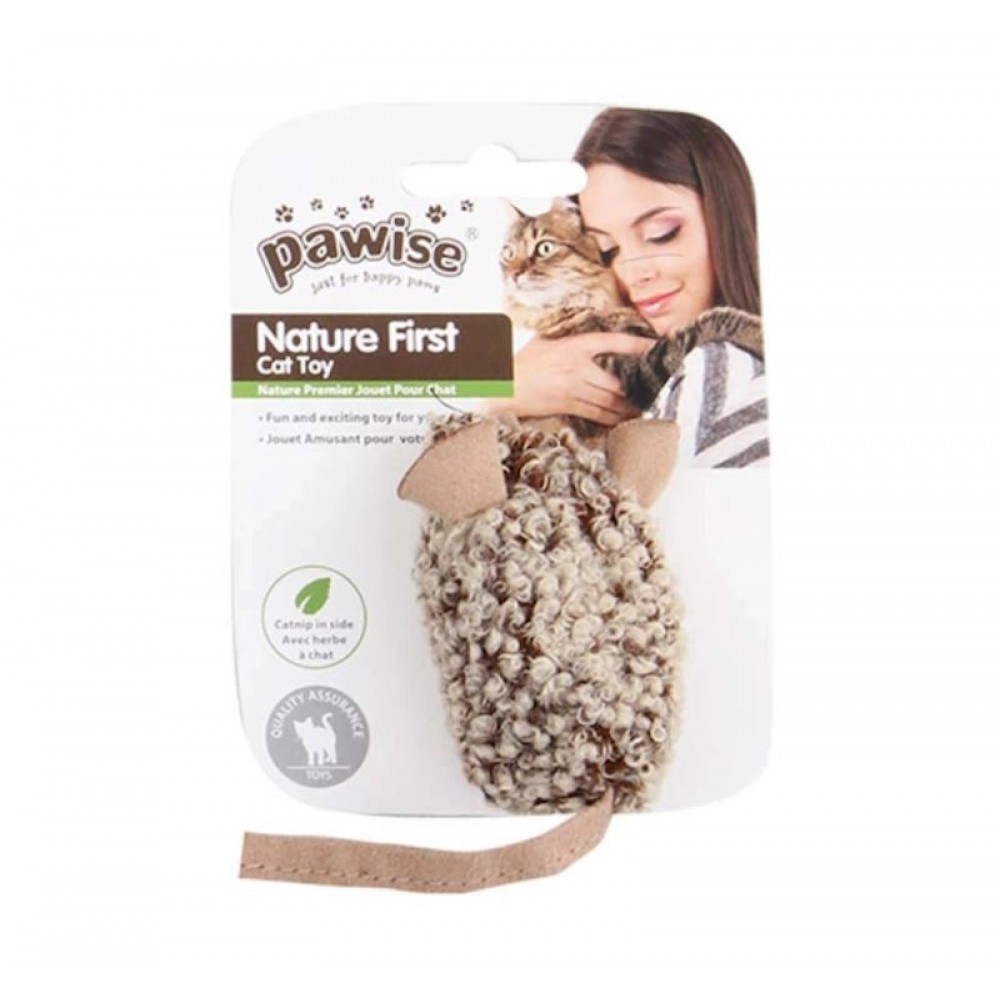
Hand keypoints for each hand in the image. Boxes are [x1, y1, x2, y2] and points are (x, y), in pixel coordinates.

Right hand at [485, 332, 651, 425]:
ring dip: (629, 406)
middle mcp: (577, 368)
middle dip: (637, 386)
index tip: (654, 346)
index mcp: (573, 346)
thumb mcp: (544, 341)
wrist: (502, 386)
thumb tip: (584, 332)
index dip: (636, 346)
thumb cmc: (522, 362)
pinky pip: (597, 414)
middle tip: (655, 387)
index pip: (612, 343)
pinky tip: (624, 419)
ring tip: (644, 407)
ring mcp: (573, 389)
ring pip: (610, 401)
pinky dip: (613, 418)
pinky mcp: (568, 406)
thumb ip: (566, 336)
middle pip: (616, 380)